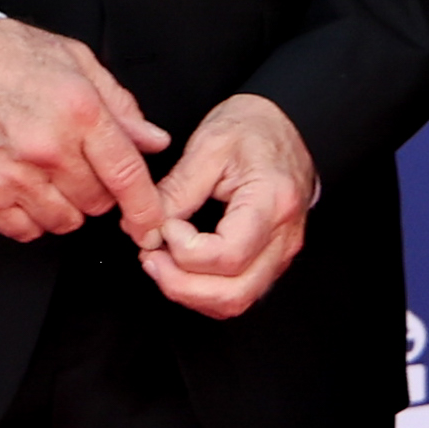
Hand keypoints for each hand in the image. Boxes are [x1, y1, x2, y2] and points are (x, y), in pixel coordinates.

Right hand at [0, 20, 170, 244]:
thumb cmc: (7, 56)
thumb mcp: (76, 62)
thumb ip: (120, 106)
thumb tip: (152, 140)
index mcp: (79, 111)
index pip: (127, 174)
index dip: (145, 207)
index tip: (151, 222)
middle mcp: (49, 148)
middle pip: (98, 202)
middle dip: (98, 189)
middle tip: (80, 165)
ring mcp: (15, 174)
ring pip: (64, 220)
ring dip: (66, 206)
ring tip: (50, 176)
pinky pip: (24, 230)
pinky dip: (32, 218)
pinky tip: (27, 191)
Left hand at [145, 94, 317, 319]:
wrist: (285, 126)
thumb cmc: (253, 128)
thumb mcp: (208, 146)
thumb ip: (175, 191)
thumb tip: (144, 228)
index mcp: (273, 201)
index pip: (228, 254)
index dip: (185, 250)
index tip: (165, 225)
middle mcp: (284, 237)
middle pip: (234, 293)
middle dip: (180, 285)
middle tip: (150, 258)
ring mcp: (281, 254)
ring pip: (236, 302)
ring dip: (190, 293)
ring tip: (160, 263)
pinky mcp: (270, 261)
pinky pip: (238, 294)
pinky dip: (203, 291)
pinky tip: (179, 269)